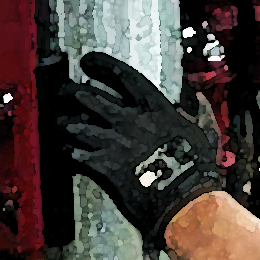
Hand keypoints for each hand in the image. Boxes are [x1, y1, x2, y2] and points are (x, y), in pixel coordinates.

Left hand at [54, 52, 226, 247]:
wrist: (184, 197)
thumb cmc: (196, 165)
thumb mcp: (200, 131)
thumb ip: (195, 111)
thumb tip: (197, 98)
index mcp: (154, 106)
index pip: (122, 75)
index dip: (101, 65)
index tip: (87, 61)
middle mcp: (129, 119)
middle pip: (88, 96)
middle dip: (69, 92)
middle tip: (63, 93)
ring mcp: (113, 142)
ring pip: (74, 124)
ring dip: (63, 123)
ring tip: (59, 123)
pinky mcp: (102, 165)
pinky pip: (73, 152)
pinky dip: (67, 150)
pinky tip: (66, 150)